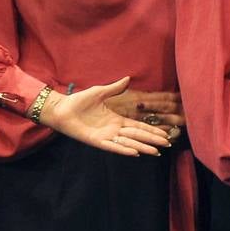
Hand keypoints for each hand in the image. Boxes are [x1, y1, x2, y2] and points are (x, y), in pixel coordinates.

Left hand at [38, 76, 171, 156]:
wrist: (61, 109)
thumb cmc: (78, 101)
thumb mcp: (99, 92)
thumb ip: (114, 88)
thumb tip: (127, 78)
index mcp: (116, 119)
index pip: (138, 126)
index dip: (151, 130)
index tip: (165, 134)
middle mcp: (113, 130)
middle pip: (137, 135)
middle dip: (152, 139)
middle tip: (167, 143)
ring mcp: (106, 136)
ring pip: (128, 142)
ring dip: (142, 146)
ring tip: (156, 151)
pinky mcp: (97, 141)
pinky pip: (113, 146)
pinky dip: (123, 149)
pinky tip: (135, 152)